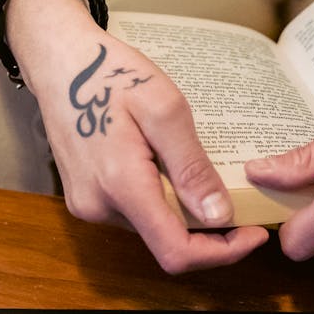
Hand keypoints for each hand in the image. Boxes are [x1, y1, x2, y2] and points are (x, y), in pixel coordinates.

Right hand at [14, 0, 268, 272]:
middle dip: (210, 233)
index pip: (175, 252)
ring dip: (186, 216)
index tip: (255, 234)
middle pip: (168, 244)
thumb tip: (220, 216)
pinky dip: (164, 204)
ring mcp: (89, 205)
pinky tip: (176, 174)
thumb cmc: (110, 75)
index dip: (222, 253)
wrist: (58, 60)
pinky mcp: (87, 197)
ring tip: (209, 181)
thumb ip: (191, 166)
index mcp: (121, 187)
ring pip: (153, 230)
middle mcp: (100, 207)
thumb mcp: (164, 110)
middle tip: (243, 203)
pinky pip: (136, 214)